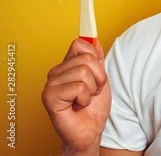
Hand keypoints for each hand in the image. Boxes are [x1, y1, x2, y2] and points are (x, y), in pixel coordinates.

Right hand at [42, 39, 110, 154]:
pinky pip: (79, 88)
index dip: (95, 57)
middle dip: (98, 77)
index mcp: (66, 66)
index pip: (79, 44)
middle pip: (86, 58)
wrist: (90, 131)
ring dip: (92, 89)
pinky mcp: (49, 97)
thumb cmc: (94, 107)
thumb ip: (96, 58)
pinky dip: (85, 99)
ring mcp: (50, 84)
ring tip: (84, 100)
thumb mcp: (101, 78)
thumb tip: (94, 39)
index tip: (96, 73)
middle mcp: (55, 73)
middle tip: (91, 92)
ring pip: (83, 72)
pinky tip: (77, 106)